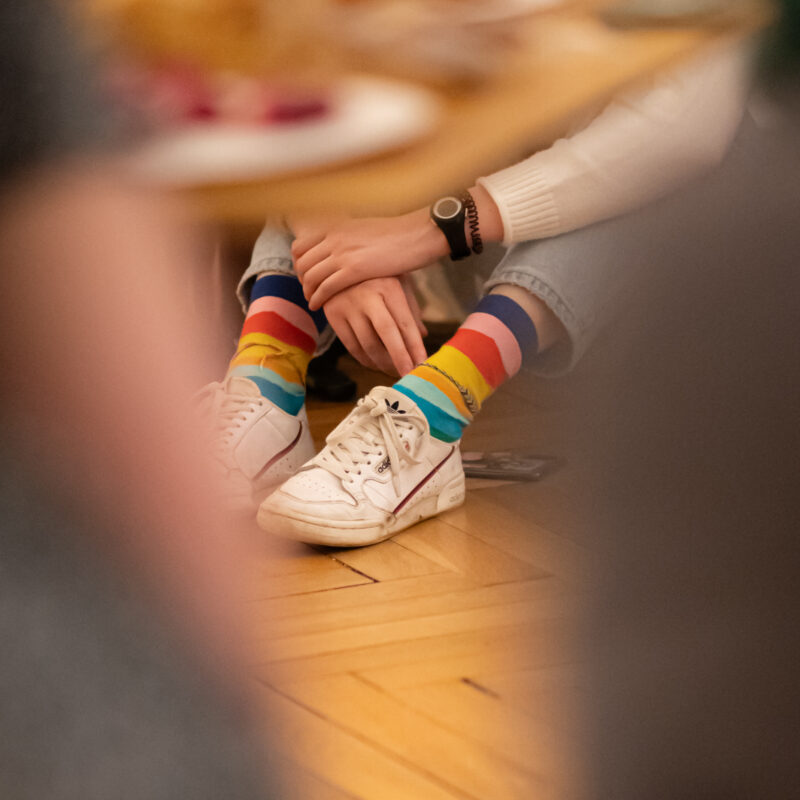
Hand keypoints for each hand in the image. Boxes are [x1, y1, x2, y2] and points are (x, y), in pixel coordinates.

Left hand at [290, 210, 445, 309]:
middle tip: (308, 291)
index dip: (298, 264)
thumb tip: (344, 246)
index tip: (306, 275)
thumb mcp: (364, 229)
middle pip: (302, 263)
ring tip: (313, 301)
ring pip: (310, 276)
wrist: (417, 233)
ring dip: (308, 292)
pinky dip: (317, 299)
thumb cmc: (398, 234)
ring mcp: (342, 253)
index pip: (300, 246)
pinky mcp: (353, 270)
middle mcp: (334, 238)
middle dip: (301, 280)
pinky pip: (325, 287)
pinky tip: (318, 306)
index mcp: (335, 226)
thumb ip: (348, 237)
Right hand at [323, 276, 426, 375]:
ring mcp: (348, 305)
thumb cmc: (376, 275)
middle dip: (400, 359)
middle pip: (386, 335)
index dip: (415, 347)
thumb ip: (411, 309)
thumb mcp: (398, 283)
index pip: (405, 323)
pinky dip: (365, 359)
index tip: (424, 365)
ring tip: (395, 370)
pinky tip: (376, 364)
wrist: (335, 263)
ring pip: (367, 344)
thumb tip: (423, 336)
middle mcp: (368, 295)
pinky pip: (351, 346)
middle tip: (409, 376)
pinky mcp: (333, 315)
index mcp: (389, 286)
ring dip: (383, 363)